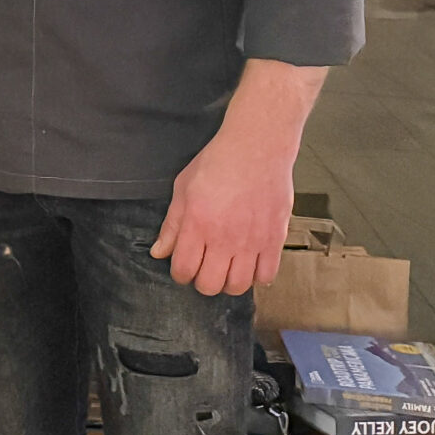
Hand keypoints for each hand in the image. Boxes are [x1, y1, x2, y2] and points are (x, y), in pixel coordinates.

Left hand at [151, 59, 326, 294]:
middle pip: (210, 285)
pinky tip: (251, 265)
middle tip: (205, 269)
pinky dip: (257, 278)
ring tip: (227, 269)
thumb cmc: (216, 163)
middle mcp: (224, 238)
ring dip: (229, 283)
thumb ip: (171, 225)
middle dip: (202, 282)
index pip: (184, 270)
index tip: (183, 268)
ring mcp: (251, 241)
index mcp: (197, 225)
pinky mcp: (274, 239)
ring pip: (238, 286)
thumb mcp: (183, 189)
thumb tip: (159, 253)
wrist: (256, 149)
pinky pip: (267, 276)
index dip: (180, 274)